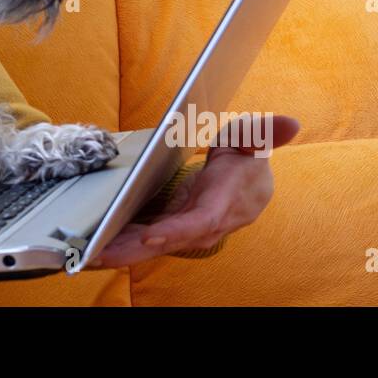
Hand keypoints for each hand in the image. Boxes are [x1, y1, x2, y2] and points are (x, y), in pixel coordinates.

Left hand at [82, 114, 300, 269]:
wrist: (249, 181)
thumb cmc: (246, 159)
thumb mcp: (252, 138)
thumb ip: (264, 131)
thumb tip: (291, 123)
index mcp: (225, 203)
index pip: (201, 221)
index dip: (177, 230)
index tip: (151, 236)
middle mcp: (205, 223)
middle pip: (167, 241)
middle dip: (133, 250)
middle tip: (97, 254)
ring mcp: (187, 228)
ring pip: (152, 244)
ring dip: (121, 251)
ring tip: (86, 254)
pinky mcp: (172, 226)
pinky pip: (145, 238)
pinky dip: (122, 243)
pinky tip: (95, 245)